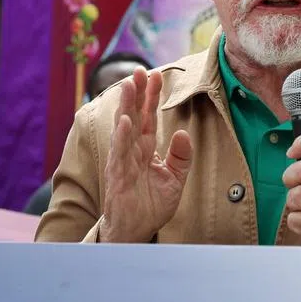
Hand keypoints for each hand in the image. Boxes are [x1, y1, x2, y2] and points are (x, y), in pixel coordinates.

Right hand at [100, 68, 192, 242]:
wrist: (137, 231)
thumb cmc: (151, 206)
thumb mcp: (174, 180)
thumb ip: (180, 157)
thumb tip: (183, 133)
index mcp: (145, 150)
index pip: (148, 118)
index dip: (151, 98)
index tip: (155, 76)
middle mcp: (132, 152)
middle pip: (134, 117)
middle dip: (136, 94)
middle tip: (138, 70)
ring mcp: (123, 162)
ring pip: (124, 130)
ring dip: (126, 107)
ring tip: (128, 86)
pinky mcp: (118, 177)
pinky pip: (120, 154)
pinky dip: (121, 137)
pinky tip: (124, 121)